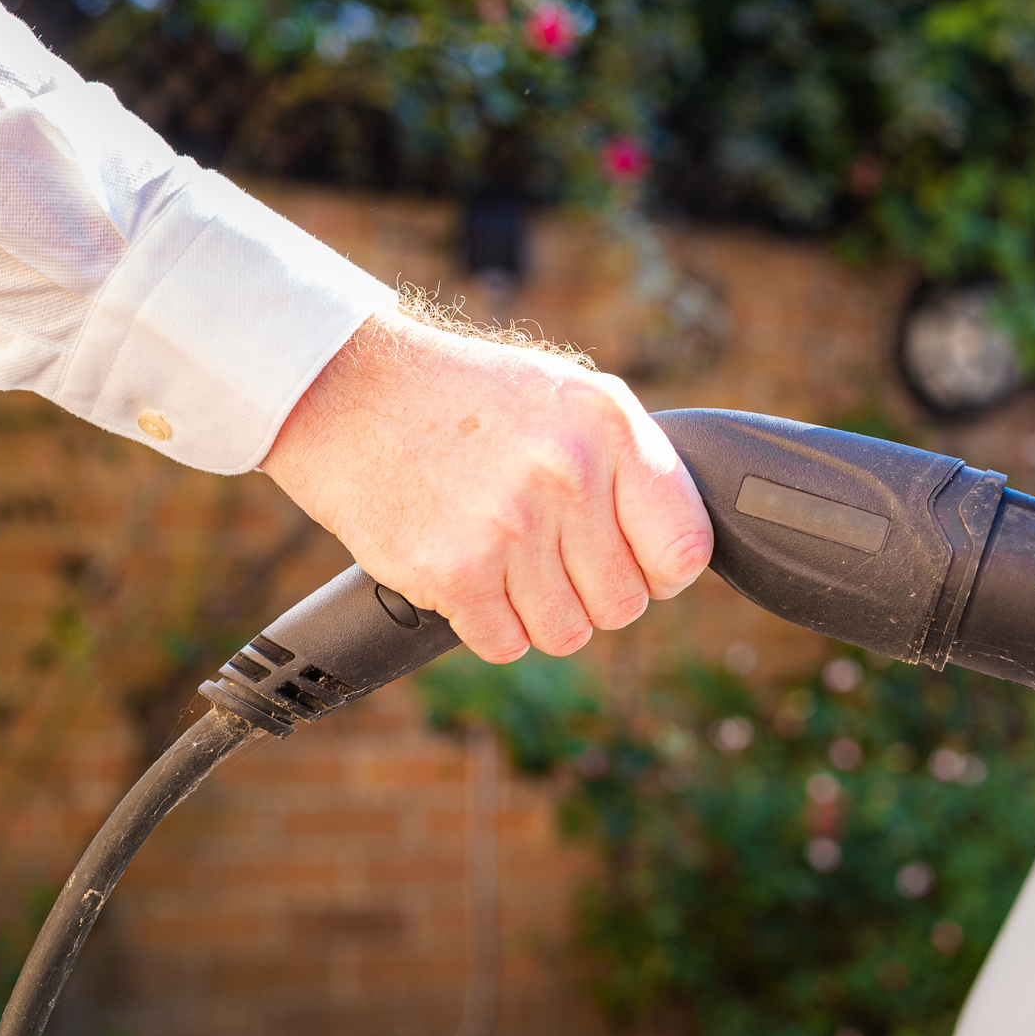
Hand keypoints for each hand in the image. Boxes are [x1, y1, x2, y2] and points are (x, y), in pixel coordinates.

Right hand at [261, 309, 712, 662]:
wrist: (350, 391)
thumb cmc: (470, 400)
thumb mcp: (571, 397)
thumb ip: (633, 466)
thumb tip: (682, 551)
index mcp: (611, 427)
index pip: (684, 550)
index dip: (662, 572)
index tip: (635, 563)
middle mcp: (567, 475)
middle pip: (624, 605)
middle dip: (592, 594)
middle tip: (552, 556)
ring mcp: (510, 526)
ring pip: (567, 634)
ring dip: (539, 613)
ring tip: (506, 558)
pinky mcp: (454, 571)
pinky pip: (506, 644)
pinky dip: (489, 624)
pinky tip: (470, 573)